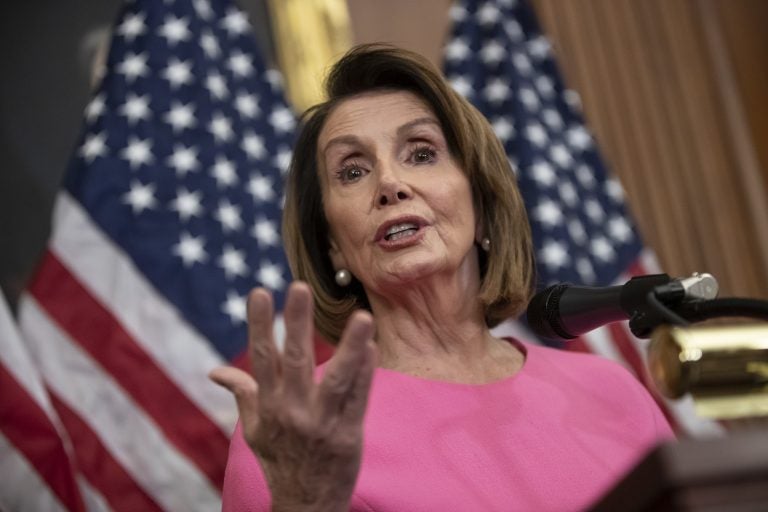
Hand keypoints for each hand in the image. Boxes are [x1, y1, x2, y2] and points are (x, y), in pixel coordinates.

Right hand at [210, 282, 376, 511]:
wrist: (304, 507)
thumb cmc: (280, 461)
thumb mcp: (254, 430)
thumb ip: (241, 394)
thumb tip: (214, 372)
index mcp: (269, 405)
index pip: (262, 358)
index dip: (260, 324)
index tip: (260, 292)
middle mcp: (292, 412)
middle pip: (296, 361)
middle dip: (297, 323)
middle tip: (299, 287)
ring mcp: (322, 424)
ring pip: (337, 379)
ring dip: (349, 347)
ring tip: (361, 317)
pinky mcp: (348, 436)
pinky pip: (358, 399)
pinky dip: (366, 374)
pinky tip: (372, 348)